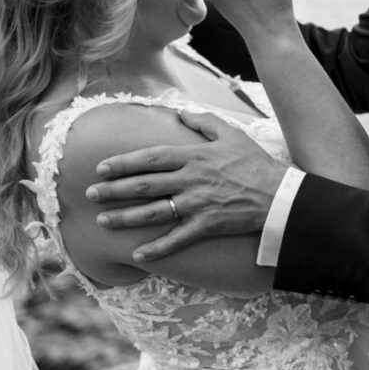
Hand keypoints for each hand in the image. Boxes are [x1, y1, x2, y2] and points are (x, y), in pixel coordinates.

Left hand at [88, 108, 287, 261]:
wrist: (278, 194)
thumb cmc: (254, 163)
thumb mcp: (231, 133)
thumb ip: (203, 121)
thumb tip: (179, 114)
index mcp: (193, 156)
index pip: (150, 158)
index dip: (123, 163)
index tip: (101, 167)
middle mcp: (191, 180)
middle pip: (144, 185)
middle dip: (114, 190)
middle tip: (90, 194)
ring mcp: (198, 204)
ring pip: (154, 213)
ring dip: (125, 218)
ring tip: (102, 221)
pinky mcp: (207, 225)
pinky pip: (178, 240)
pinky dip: (157, 249)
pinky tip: (138, 255)